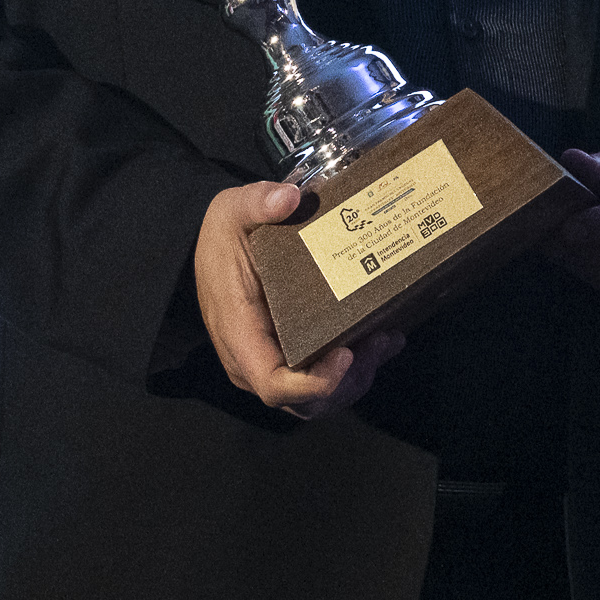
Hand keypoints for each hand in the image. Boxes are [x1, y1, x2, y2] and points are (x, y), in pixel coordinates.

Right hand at [194, 180, 405, 418]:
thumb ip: (257, 202)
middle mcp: (252, 360)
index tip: (348, 353)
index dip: (314, 383)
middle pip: (303, 401)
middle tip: (380, 341)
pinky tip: (384, 338)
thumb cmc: (223, 235)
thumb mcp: (232, 210)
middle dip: (347, 382)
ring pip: (316, 399)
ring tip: (387, 340)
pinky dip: (354, 370)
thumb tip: (288, 198)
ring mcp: (270, 362)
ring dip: (356, 378)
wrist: (212, 245)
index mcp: (239, 333)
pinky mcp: (286, 356)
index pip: (273, 384)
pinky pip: (319, 380)